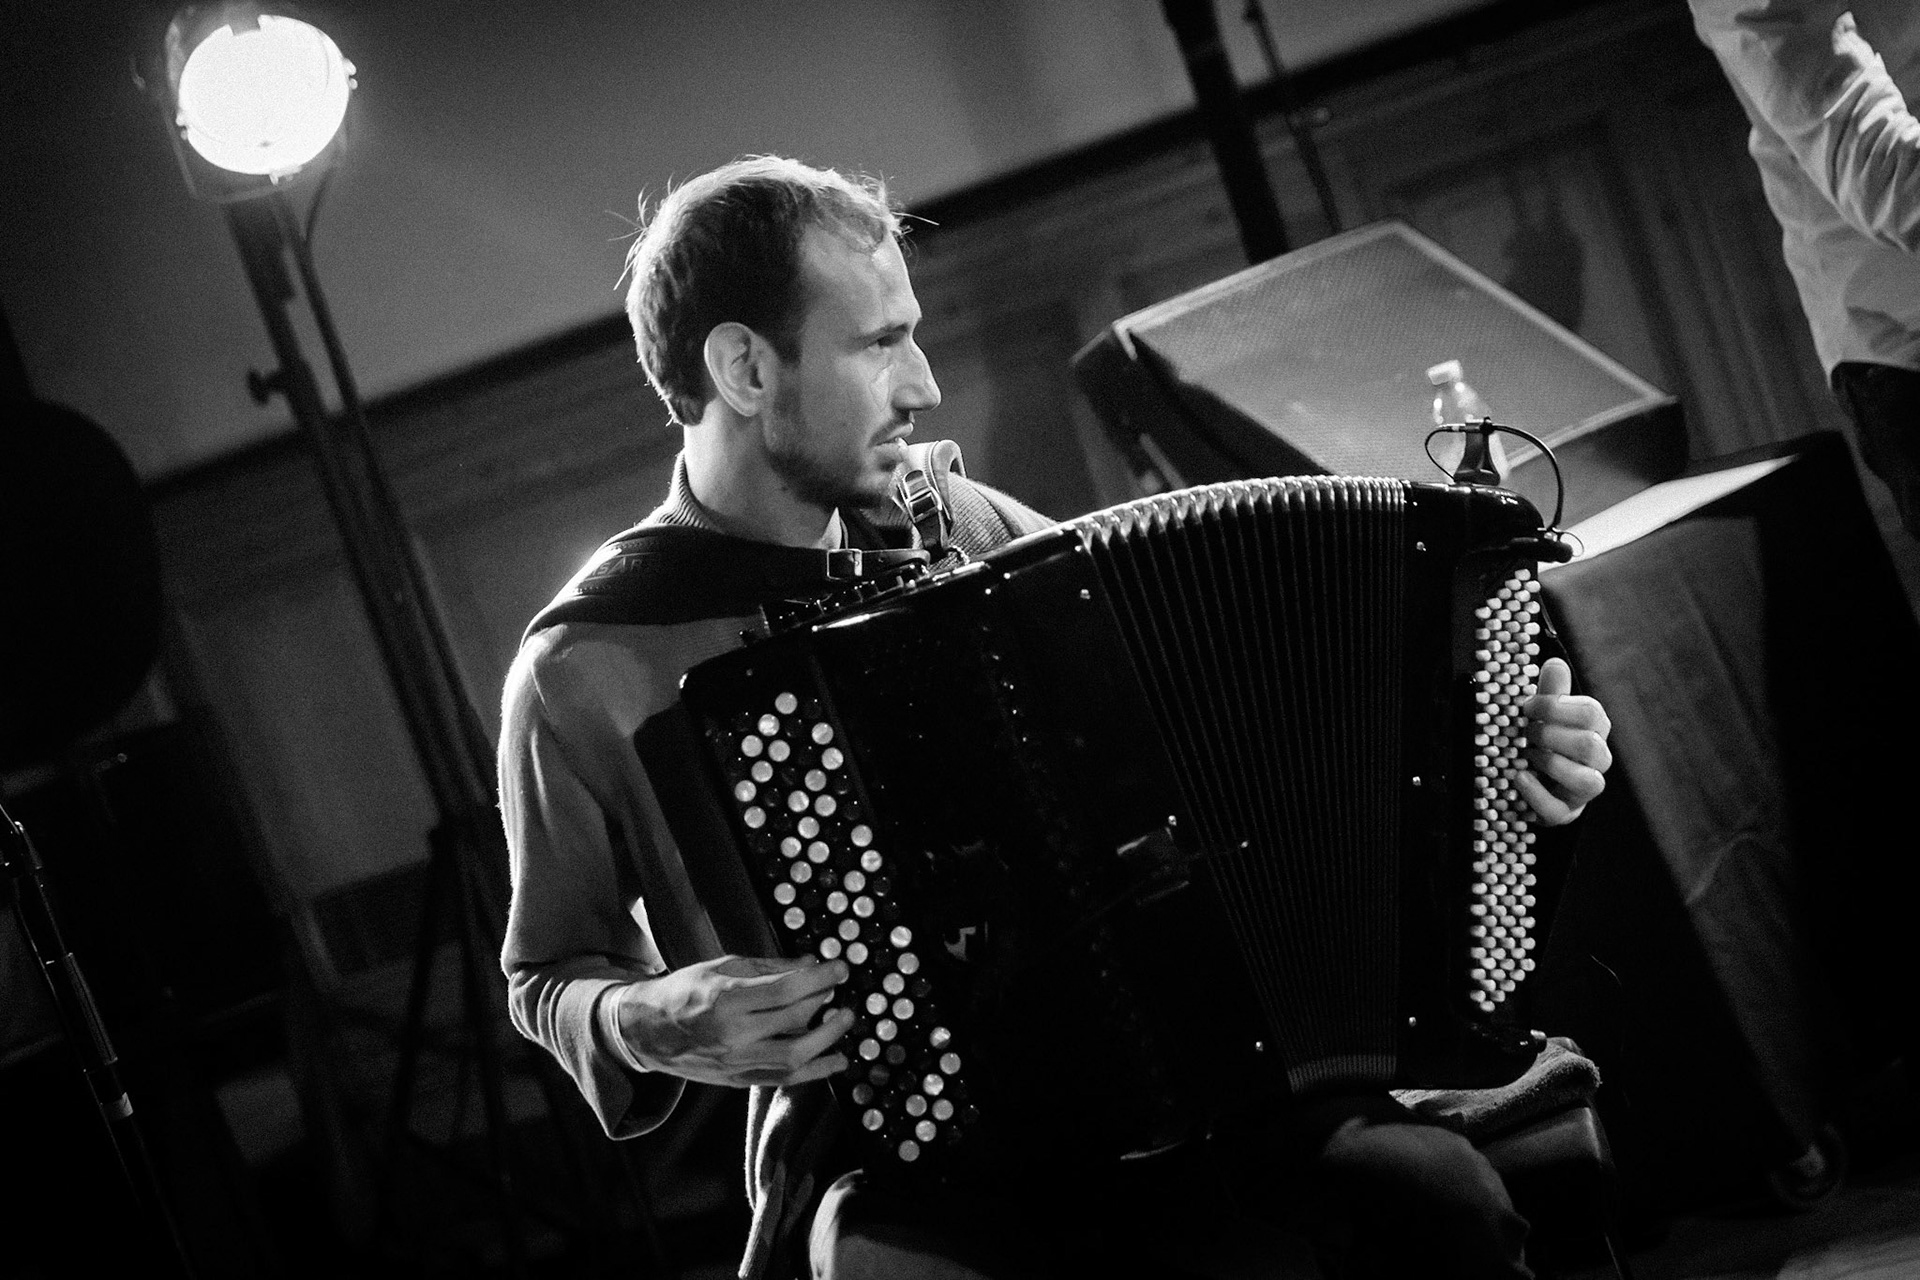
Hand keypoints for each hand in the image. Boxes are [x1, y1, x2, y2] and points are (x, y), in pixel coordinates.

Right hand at [613, 955, 852, 1087]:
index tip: (839, 969)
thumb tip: (810, 963)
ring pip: (794, 1055)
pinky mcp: (739, 1080)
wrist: (647, 1031)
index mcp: (725, 998)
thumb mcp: (723, 966)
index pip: (785, 989)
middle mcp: (732, 1033)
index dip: (819, 978)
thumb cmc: (683, 992)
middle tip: (838, 990)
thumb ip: (769, 967)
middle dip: (824, 1001)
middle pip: (794, 1019)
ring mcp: (736, 1061)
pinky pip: (784, 1079)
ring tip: (844, 1020)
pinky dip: (816, 1071)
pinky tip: (837, 1060)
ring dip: (827, 1038)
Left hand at [1516, 657, 1612, 826]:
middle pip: (1591, 746)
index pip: (1593, 714)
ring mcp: (1583, 790)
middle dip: (1551, 736)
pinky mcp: (1566, 813)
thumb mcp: (1544, 714)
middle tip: (1525, 731)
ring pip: (1589, 782)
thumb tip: (1554, 663)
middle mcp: (1597, 761)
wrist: (1533, 780)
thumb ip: (1550, 691)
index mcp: (1594, 730)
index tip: (1527, 706)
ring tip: (1527, 754)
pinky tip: (1519, 777)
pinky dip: (1537, 794)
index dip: (1557, 707)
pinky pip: (1559, 810)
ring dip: (1552, 764)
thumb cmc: (1543, 740)